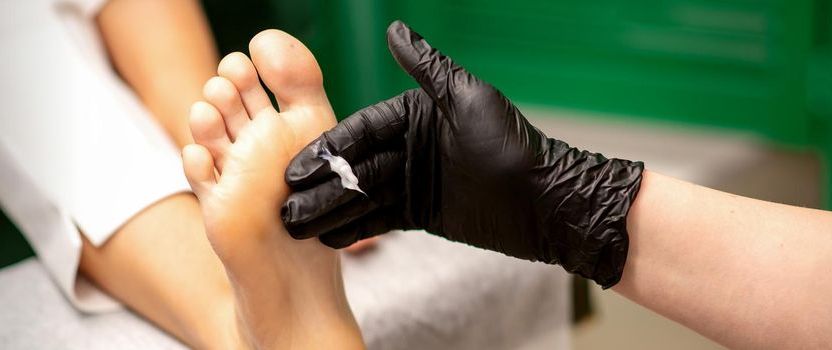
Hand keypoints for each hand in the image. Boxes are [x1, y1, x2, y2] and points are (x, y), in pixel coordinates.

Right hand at [282, 20, 643, 287]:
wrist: (547, 204)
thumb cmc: (513, 146)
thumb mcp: (470, 100)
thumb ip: (428, 68)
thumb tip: (395, 28)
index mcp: (414, 114)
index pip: (359, 131)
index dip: (326, 151)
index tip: (295, 169)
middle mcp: (408, 145)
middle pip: (354, 166)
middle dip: (320, 186)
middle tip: (284, 206)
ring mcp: (412, 180)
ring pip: (361, 195)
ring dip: (330, 210)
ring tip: (294, 227)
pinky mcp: (420, 212)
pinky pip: (379, 219)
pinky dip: (354, 228)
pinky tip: (326, 238)